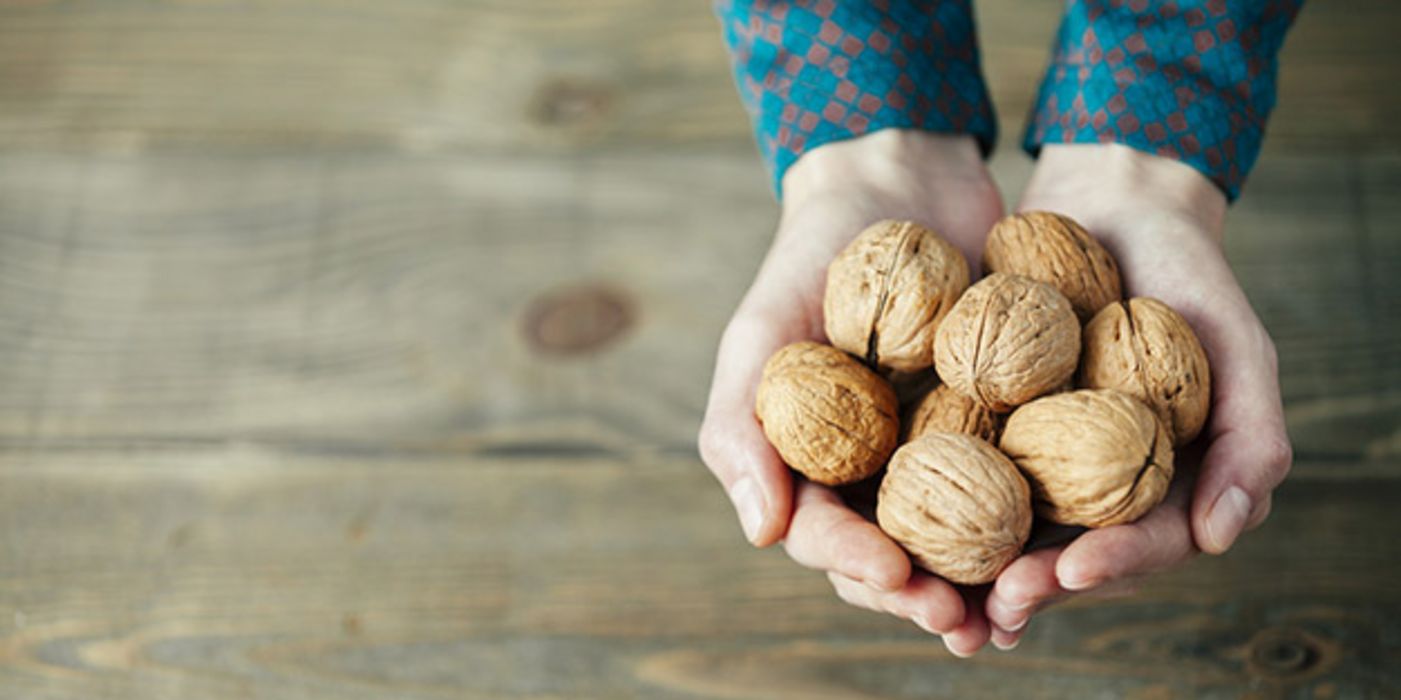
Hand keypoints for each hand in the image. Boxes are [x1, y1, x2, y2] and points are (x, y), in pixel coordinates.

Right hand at [698, 129, 1005, 654]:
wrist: (897, 181)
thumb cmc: (810, 254)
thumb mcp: (759, 330)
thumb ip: (741, 427)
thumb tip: (763, 534)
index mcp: (809, 463)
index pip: (824, 534)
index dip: (857, 563)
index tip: (896, 576)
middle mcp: (871, 472)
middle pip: (893, 556)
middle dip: (924, 596)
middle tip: (962, 622)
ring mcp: (936, 452)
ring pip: (957, 538)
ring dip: (983, 584)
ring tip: (1017, 610)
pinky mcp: (1000, 426)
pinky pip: (1017, 484)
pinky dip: (1037, 524)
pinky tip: (1068, 549)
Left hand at [982, 144, 1291, 650]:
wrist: (1111, 204)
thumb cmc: (1189, 274)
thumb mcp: (1237, 344)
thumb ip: (1251, 437)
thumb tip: (1223, 539)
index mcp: (1173, 484)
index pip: (1149, 542)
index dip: (1114, 564)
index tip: (1074, 571)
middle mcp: (1106, 485)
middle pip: (1073, 553)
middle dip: (1036, 585)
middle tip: (999, 605)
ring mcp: (1047, 461)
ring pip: (1014, 530)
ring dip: (981, 569)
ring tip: (943, 592)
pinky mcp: (991, 427)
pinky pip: (965, 473)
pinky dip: (939, 504)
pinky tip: (901, 526)